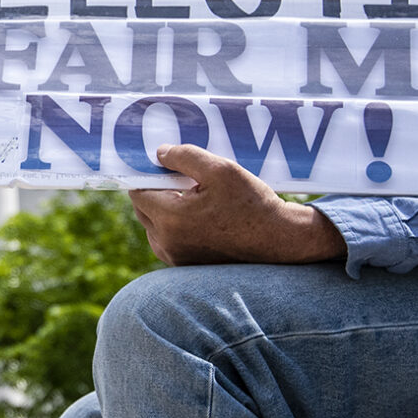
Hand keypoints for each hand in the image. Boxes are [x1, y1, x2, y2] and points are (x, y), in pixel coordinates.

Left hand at [129, 144, 343, 267]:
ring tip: (192, 195)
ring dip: (163, 208)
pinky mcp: (185, 264)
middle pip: (142, 208)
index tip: (159, 163)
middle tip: (178, 177)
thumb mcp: (221, 170)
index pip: (138, 191)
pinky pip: (166, 239)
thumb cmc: (252, 203)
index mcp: (171, 219)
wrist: (278, 240)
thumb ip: (184, 157)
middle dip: (155, 190)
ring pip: (152, 225)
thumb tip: (159, 154)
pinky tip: (198, 213)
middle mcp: (167, 243)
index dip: (146, 174)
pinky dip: (174, 224)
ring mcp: (175, 257)